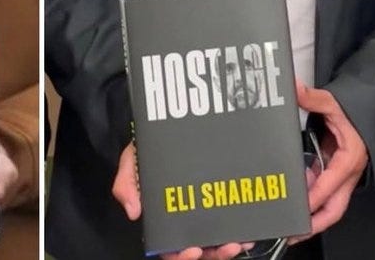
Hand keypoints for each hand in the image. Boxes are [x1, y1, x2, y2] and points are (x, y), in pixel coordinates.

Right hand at [111, 142, 249, 258]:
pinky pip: (229, 227)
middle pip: (198, 251)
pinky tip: (248, 232)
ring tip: (239, 241)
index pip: (168, 248)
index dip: (180, 256)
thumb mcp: (131, 163)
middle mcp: (182, 220)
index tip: (192, 249)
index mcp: (161, 218)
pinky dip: (241, 234)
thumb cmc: (145, 151)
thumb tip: (133, 212)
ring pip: (216, 244)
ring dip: (228, 248)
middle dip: (213, 254)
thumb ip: (126, 184)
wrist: (163, 128)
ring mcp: (202, 215)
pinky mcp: (218, 204)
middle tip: (226, 247)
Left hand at [291, 81, 367, 241]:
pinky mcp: (334, 175)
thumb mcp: (334, 103)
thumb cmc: (354, 113)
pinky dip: (309, 201)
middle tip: (291, 232)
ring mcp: (340, 177)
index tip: (299, 206)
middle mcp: (346, 175)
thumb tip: (294, 88)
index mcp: (349, 161)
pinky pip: (322, 193)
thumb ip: (313, 98)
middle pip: (333, 208)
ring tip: (286, 224)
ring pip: (328, 204)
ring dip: (310, 215)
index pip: (331, 184)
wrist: (370, 114)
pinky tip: (291, 203)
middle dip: (314, 223)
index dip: (315, 196)